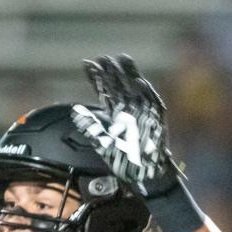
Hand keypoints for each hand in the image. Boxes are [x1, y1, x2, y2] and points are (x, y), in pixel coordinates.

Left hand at [69, 54, 177, 197]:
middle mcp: (129, 109)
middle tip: (102, 57)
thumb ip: (91, 126)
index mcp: (116, 114)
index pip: (105, 91)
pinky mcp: (156, 120)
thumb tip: (76, 111)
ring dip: (129, 75)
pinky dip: (147, 94)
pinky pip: (152, 105)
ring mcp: (143, 113)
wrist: (143, 174)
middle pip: (119, 85)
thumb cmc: (124, 160)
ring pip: (136, 89)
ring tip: (122, 60)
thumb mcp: (102, 142)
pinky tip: (139, 82)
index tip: (87, 64)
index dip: (97, 78)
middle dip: (112, 71)